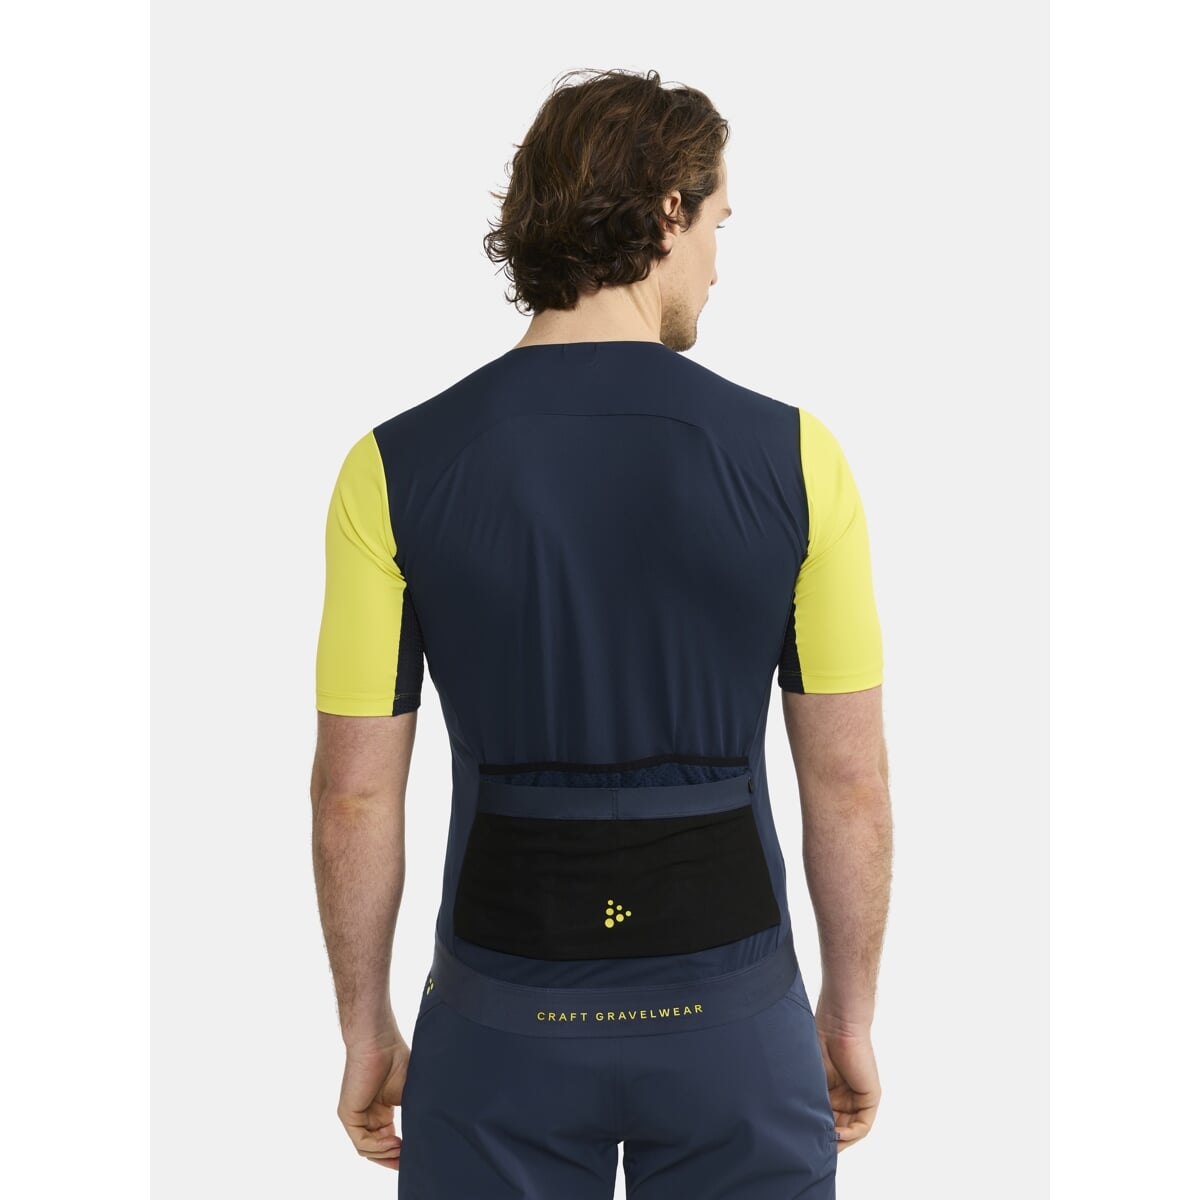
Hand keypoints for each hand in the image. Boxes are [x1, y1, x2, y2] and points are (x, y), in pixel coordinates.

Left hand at [337, 1019, 410, 1170]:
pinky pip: (362, 1142)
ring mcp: (357, 1116)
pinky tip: (394, 1142)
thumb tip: (429, 1137)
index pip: (388, 1142)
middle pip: (377, 1150)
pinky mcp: (348, 1114)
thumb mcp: (410, 1094)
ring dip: (387, 1154)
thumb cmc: (397, 1060)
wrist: (380, 1041)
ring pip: (369, 1150)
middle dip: (393, 1160)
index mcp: (382, 1112)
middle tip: (409, 1163)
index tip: (417, 1157)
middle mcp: (368, 1116)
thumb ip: (414, 1116)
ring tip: (403, 1149)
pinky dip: (378, 1146)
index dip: (401, 1154)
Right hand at [813, 1006, 880, 1152]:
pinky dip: (850, 1134)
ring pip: (849, 1130)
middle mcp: (844, 1097)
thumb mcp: (809, 1077)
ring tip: (822, 1142)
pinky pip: (862, 1125)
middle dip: (825, 1140)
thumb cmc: (818, 1043)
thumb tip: (793, 1124)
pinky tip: (837, 1134)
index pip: (823, 1120)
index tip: (801, 1140)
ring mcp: (857, 1097)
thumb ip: (807, 1098)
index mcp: (828, 1091)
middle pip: (837, 1128)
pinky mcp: (870, 1097)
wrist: (837, 1026)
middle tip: (811, 1147)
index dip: (813, 1132)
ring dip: (838, 1140)